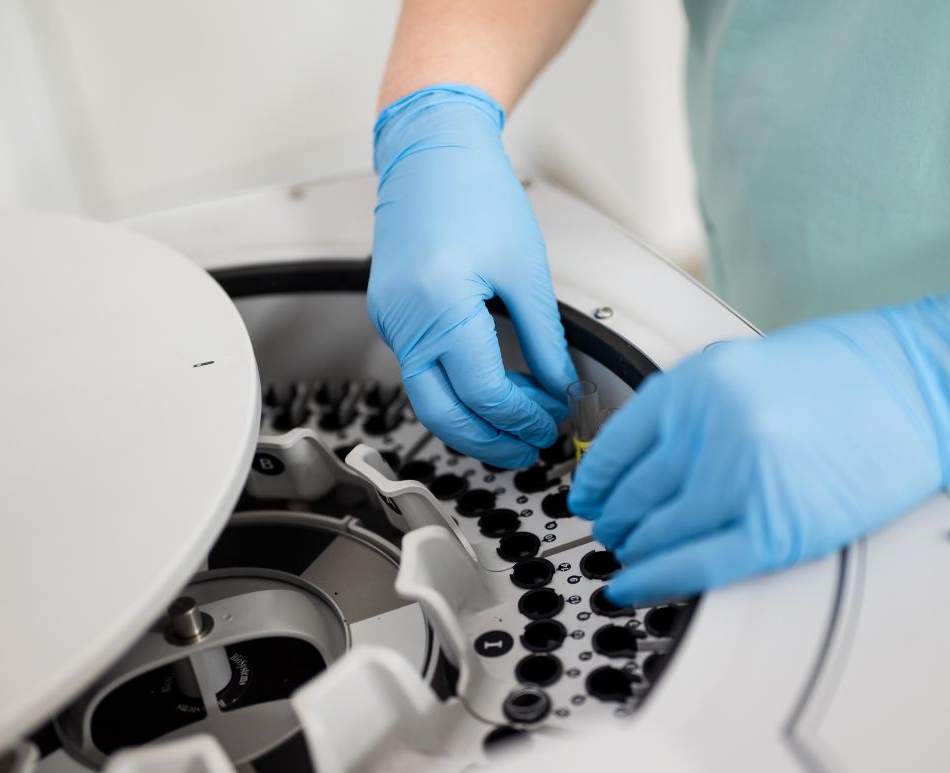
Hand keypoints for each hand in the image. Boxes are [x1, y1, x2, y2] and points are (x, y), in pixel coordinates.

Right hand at [370, 84, 577, 467]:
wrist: (430, 147)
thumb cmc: (473, 190)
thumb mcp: (525, 270)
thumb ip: (545, 339)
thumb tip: (560, 384)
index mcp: (441, 307)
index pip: (485, 393)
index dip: (524, 415)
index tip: (552, 417)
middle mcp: (404, 319)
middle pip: (443, 414)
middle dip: (489, 441)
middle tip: (527, 448)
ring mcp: (389, 318)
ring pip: (425, 398)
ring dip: (469, 421)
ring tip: (511, 427)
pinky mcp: (389, 313)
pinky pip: (418, 369)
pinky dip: (452, 389)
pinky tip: (484, 390)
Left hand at [568, 280, 949, 605]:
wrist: (923, 384)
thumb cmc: (848, 371)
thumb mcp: (743, 364)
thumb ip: (688, 408)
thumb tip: (642, 460)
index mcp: (697, 382)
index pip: (616, 446)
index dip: (594, 482)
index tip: (587, 497)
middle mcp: (711, 428)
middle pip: (633, 495)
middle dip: (614, 520)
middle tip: (610, 531)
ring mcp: (742, 479)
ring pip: (658, 534)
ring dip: (636, 551)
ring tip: (632, 555)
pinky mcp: (779, 527)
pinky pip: (697, 564)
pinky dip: (657, 580)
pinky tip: (635, 586)